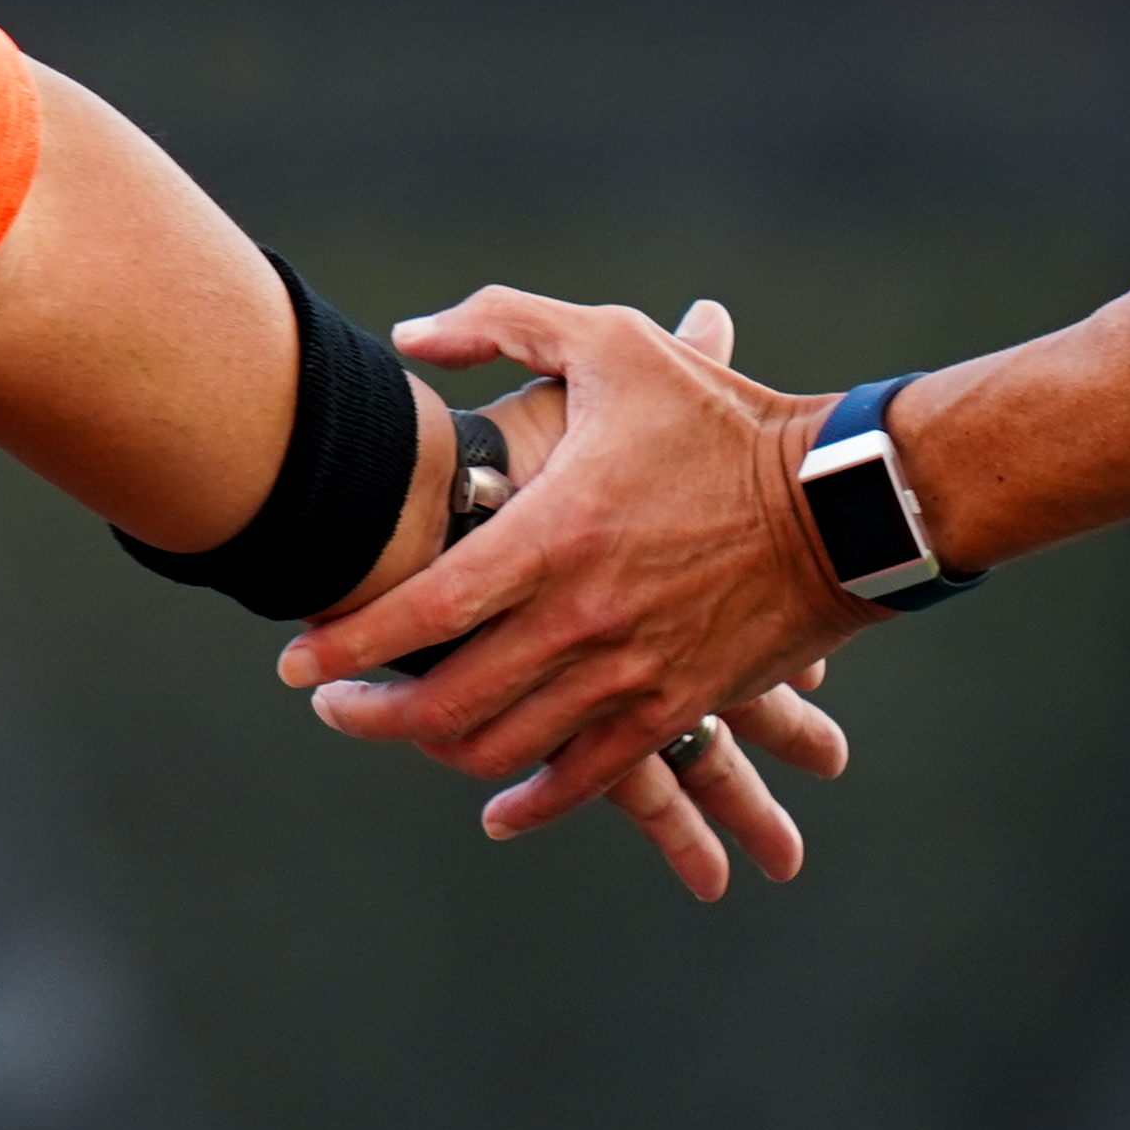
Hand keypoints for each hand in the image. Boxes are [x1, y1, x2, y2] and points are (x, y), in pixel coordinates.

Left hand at [292, 291, 869, 851]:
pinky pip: (584, 780)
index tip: (293, 664)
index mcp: (557, 531)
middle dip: (370, 712)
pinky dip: (529, 802)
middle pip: (447, 696)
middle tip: (328, 705)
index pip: (425, 608)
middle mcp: (583, 616)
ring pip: (504, 746)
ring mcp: (629, 672)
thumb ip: (502, 323)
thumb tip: (407, 336)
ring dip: (435, 749)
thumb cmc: (719, 414)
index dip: (348, 644)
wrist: (836, 503)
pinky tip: (494, 805)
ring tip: (399, 729)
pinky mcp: (673, 706)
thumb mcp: (613, 342)